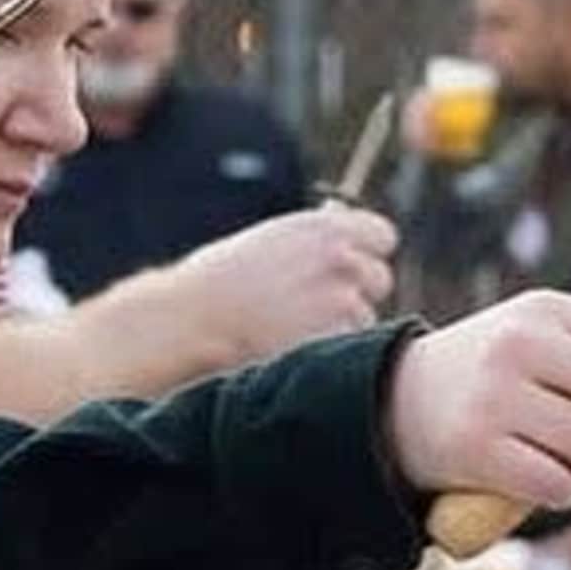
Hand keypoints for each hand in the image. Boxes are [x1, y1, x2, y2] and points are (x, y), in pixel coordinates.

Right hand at [168, 203, 397, 360]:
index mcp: (325, 228)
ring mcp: (344, 302)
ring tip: (290, 325)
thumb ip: (315, 237)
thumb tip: (342, 219)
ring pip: (365, 317)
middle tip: (312, 302)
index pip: (383, 236)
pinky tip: (290, 344)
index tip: (349, 264)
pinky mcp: (337, 340)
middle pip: (379, 279)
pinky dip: (328, 350)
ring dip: (340, 324)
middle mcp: (342, 260)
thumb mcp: (270, 241)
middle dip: (356, 291)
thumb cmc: (219, 280)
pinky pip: (349, 348)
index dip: (366, 251)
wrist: (187, 320)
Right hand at [382, 289, 570, 512]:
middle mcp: (519, 345)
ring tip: (565, 458)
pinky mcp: (475, 448)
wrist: (390, 404)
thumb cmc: (490, 382)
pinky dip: (562, 492)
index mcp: (543, 311)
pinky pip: (558, 485)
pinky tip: (537, 480)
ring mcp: (494, 396)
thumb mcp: (546, 357)